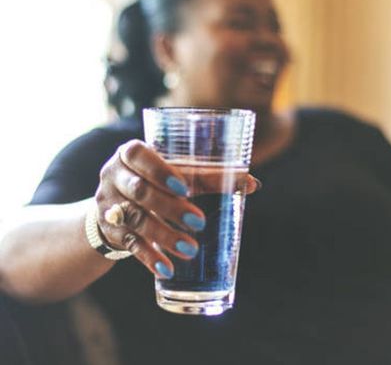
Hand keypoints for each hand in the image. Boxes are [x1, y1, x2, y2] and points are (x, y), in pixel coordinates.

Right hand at [95, 139, 259, 278]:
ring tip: (189, 249)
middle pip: (140, 191)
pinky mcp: (111, 230)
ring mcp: (109, 204)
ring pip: (135, 219)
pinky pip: (129, 244)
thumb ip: (207, 176)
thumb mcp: (173, 173)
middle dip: (169, 208)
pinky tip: (166, 268)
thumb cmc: (154, 180)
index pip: (138, 155)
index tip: (185, 188)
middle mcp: (114, 176)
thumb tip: (251, 183)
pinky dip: (149, 257)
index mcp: (130, 154)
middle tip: (198, 223)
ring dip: (163, 235)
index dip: (159, 171)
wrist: (115, 203)